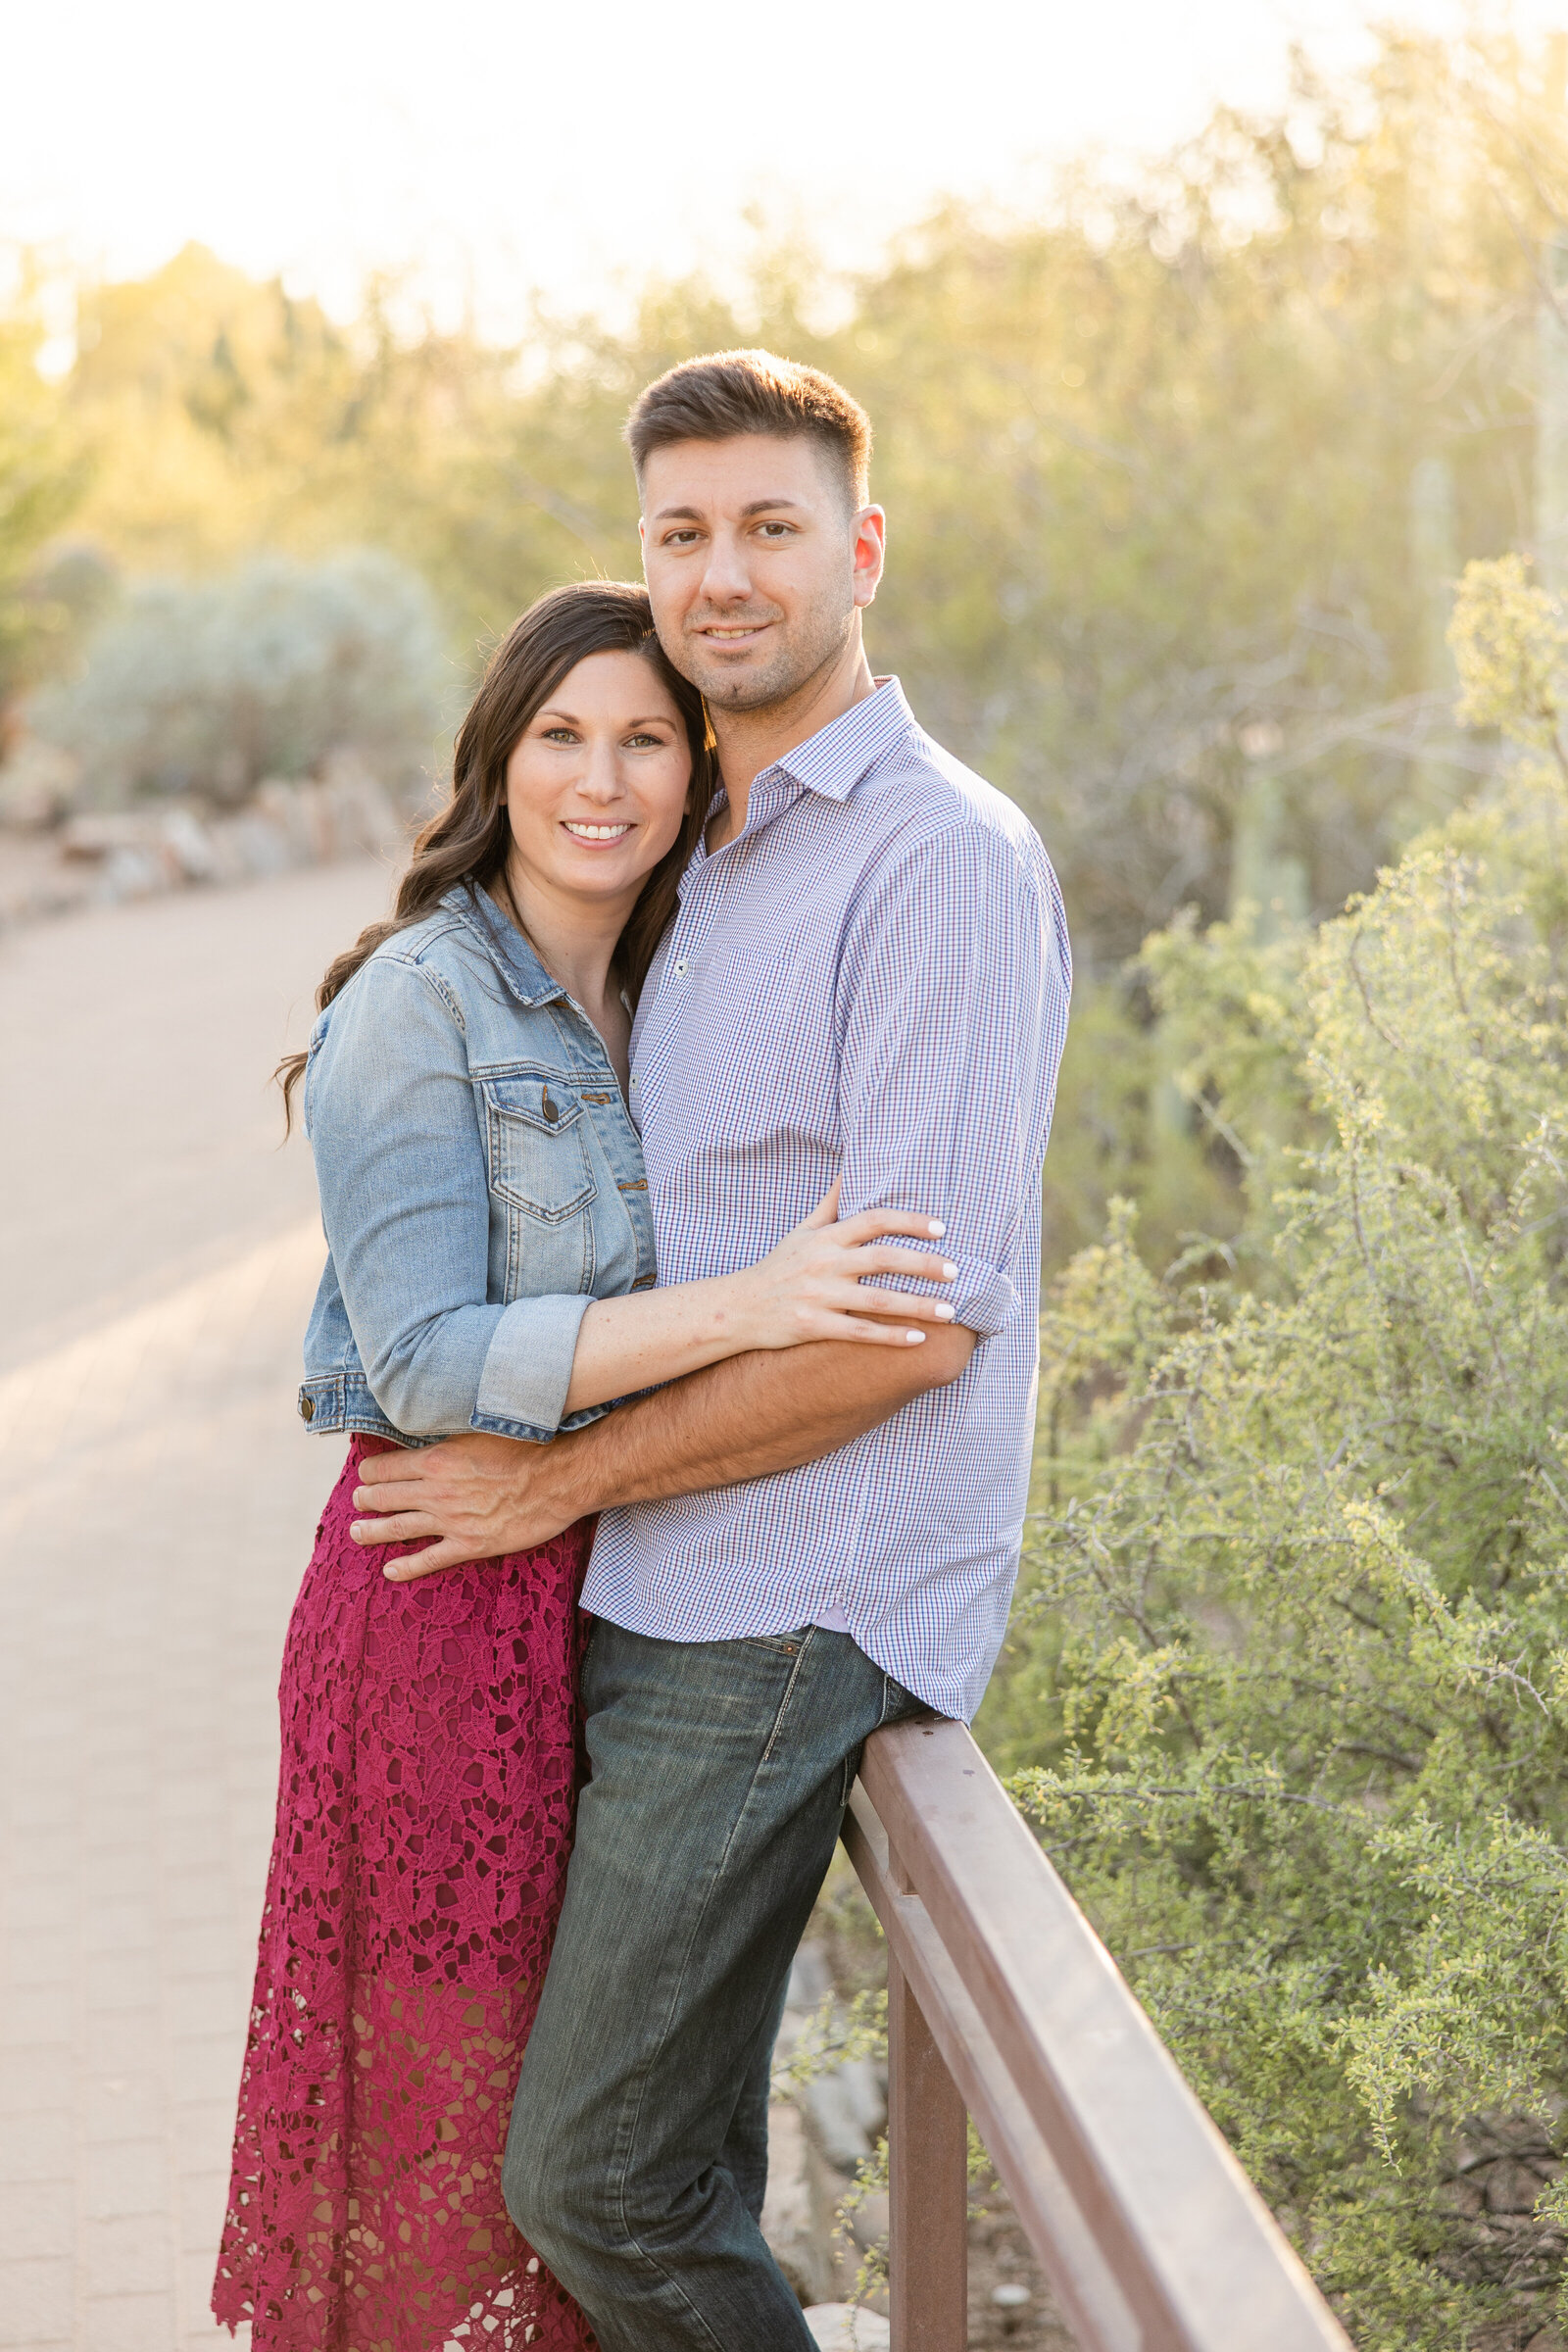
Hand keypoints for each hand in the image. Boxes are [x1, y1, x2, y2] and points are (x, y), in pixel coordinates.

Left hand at [350, 1430, 584, 1581]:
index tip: (366, 1473)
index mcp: (437, 1459)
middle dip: (366, 1499)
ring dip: (372, 1531)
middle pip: (386, 1497)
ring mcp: (451, 1521)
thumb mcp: (481, 1429)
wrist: (559, 1478)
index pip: (386, 1466)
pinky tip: (390, 1571)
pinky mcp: (469, 1544)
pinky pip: (429, 1559)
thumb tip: (431, 1434)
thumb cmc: (528, 1447)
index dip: (370, 1471)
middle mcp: (437, 1491)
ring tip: (356, 1532)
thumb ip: (451, 1437)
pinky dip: (406, 1567)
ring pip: (398, 1528)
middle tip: (358, 1501)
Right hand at [730, 1183, 956, 1349]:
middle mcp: (824, 1263)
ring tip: (950, 1310)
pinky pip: (859, 1332)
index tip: (942, 1229)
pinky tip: (918, 1340)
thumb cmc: (778, 1267)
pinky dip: (890, 1336)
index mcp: (826, 1238)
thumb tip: (851, 1170)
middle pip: (882, 1259)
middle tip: (956, 1270)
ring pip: (876, 1300)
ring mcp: (818, 1295)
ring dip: (917, 1305)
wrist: (737, 1308)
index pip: (873, 1220)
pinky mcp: (813, 1326)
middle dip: (923, 1264)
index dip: (909, 1222)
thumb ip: (831, 1203)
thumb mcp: (802, 1231)